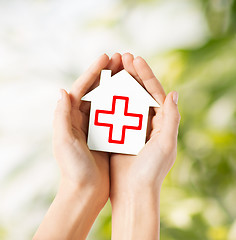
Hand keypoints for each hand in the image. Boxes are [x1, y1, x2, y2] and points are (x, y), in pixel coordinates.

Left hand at [34, 54, 121, 239]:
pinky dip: (124, 103)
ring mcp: (96, 126)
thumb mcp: (63, 142)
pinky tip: (134, 95)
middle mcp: (83, 119)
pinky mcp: (107, 135)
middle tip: (119, 58)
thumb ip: (61, 116)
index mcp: (71, 118)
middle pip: (95, 90)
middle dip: (107, 73)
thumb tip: (62, 91)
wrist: (86, 191)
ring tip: (128, 71)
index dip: (93, 72)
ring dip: (117, 85)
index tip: (105, 57)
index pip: (81, 88)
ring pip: (107, 100)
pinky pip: (116, 114)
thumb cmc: (73, 169)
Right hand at [109, 53, 179, 239]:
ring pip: (125, 99)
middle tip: (122, 57)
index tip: (135, 59)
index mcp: (161, 122)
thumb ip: (172, 118)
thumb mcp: (166, 144)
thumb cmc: (151, 170)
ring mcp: (132, 126)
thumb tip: (173, 93)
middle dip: (132, 74)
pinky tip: (102, 89)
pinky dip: (109, 100)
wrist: (134, 191)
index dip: (146, 75)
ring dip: (119, 83)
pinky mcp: (118, 133)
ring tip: (112, 67)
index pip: (154, 92)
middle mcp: (147, 122)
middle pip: (140, 92)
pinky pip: (114, 112)